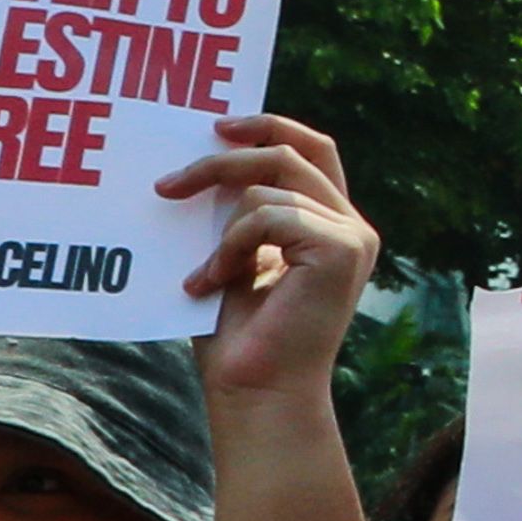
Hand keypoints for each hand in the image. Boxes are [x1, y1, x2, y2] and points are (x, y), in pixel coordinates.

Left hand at [166, 114, 377, 415]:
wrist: (257, 394)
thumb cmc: (240, 341)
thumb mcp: (235, 263)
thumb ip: (237, 218)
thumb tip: (205, 167)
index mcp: (333, 225)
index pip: (314, 150)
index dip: (271, 127)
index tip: (218, 126)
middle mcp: (351, 225)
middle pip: (292, 152)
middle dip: (227, 158)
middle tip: (170, 182)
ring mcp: (351, 236)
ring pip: (270, 186)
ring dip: (219, 229)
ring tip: (202, 277)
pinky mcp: (340, 249)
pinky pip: (269, 217)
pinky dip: (229, 248)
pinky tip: (211, 284)